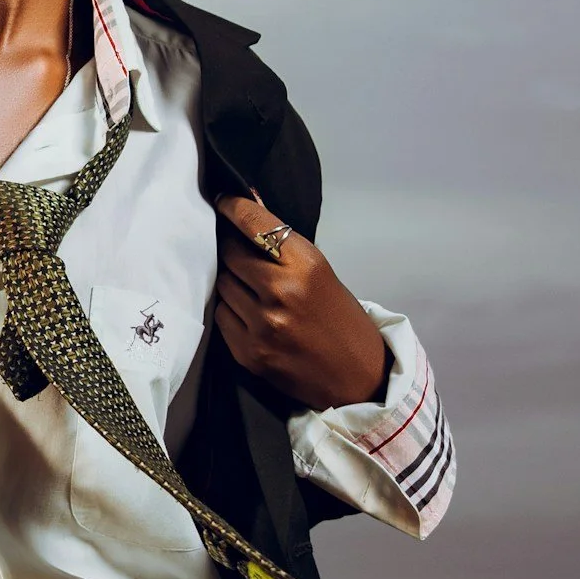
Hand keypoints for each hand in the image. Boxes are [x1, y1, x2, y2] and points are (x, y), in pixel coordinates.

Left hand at [212, 195, 391, 412]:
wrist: (357, 377)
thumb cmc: (340, 318)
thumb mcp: (320, 273)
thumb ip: (283, 246)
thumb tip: (248, 206)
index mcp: (306, 266)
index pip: (255, 224)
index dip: (233, 208)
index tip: (222, 200)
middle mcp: (281, 293)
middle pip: (229, 254)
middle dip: (229, 247)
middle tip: (235, 247)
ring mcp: (262, 326)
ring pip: (222, 285)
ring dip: (230, 281)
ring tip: (248, 286)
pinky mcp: (248, 353)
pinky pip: (222, 316)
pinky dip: (230, 310)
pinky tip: (248, 312)